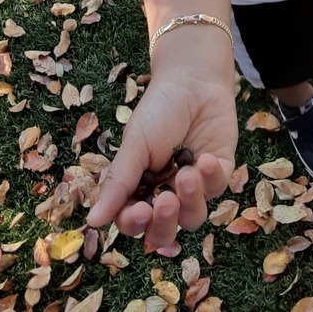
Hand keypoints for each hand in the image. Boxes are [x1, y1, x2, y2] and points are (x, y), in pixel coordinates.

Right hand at [87, 70, 237, 249]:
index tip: (139, 211)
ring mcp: (195, 186)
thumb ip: (118, 182)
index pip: (133, 222)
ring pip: (193, 218)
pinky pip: (217, 189)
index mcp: (140, 189)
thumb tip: (92, 221)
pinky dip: (211, 177)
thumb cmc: (158, 110)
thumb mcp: (134, 144)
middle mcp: (167, 193)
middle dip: (165, 222)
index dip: (135, 224)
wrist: (192, 80)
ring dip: (190, 200)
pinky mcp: (219, 173)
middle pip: (164, 231)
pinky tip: (204, 158)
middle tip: (166, 201)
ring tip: (187, 173)